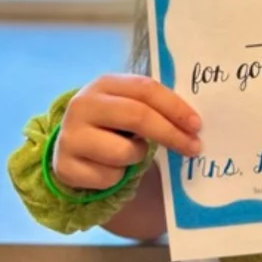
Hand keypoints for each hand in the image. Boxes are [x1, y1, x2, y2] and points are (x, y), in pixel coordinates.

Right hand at [53, 74, 201, 190]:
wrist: (72, 146)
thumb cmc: (113, 123)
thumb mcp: (130, 105)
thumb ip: (154, 106)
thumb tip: (193, 124)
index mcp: (105, 83)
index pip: (146, 89)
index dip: (175, 107)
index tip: (197, 125)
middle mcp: (83, 105)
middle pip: (138, 117)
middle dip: (171, 134)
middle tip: (194, 147)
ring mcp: (70, 136)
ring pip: (125, 152)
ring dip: (138, 157)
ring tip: (131, 151)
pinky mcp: (64, 167)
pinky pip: (109, 178)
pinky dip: (118, 177)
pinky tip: (109, 167)